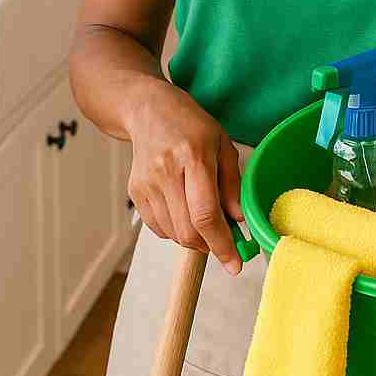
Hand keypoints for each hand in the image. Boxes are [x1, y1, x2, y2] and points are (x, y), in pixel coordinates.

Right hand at [126, 80, 243, 274]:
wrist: (148, 110)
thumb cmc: (190, 124)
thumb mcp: (222, 144)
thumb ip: (232, 184)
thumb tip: (239, 221)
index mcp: (193, 156)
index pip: (205, 214)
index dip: (222, 244)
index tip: (235, 264)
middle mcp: (166, 172)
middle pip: (187, 231)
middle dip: (210, 246)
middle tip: (223, 241)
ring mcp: (147, 184)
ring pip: (173, 234)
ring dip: (194, 239)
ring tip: (204, 219)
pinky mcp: (135, 192)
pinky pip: (159, 228)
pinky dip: (176, 230)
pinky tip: (184, 211)